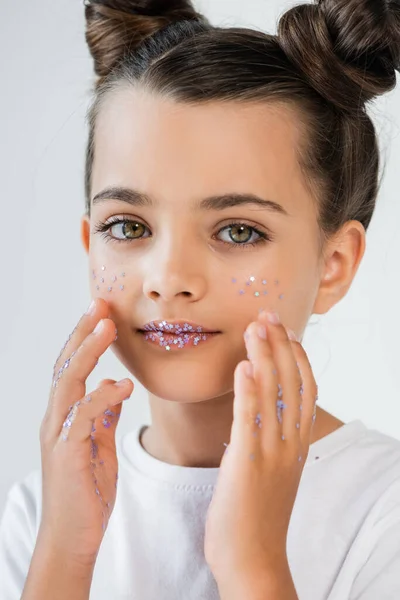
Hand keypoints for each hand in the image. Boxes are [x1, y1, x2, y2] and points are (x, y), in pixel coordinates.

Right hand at [38, 298, 133, 565]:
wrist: (72, 537)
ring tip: (107, 327)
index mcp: (65, 416)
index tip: (103, 312)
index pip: (72, 368)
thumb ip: (103, 416)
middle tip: (100, 304)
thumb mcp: (99, 445)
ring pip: (68, 383)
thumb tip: (111, 389)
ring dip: (87, 352)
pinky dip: (100, 397)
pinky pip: (82, 417)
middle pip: (65, 366)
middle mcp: (56, 420)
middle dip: (83, 333)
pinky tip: (120, 386)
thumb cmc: (86, 491)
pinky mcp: (67, 454)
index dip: (85, 338)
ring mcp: (57, 436)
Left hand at [204, 309, 317, 579]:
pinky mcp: (247, 464)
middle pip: (292, 383)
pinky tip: (244, 366)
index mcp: (296, 443)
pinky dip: (248, 390)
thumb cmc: (255, 513)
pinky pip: (250, 420)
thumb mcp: (271, 469)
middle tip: (268, 315)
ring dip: (265, 356)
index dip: (296, 356)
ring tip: (256, 327)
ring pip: (274, 394)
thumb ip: (270, 438)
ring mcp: (271, 453)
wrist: (251, 559)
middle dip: (280, 345)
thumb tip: (259, 409)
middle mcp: (290, 444)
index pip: (305, 389)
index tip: (285, 330)